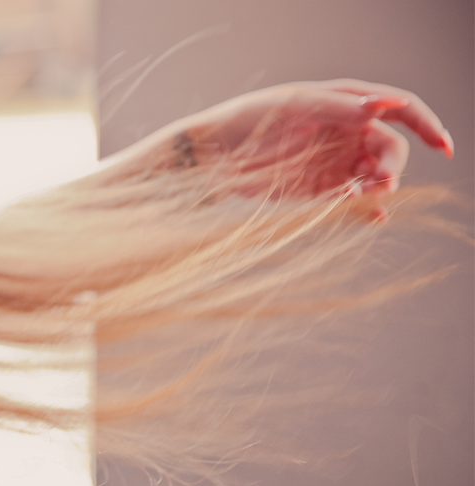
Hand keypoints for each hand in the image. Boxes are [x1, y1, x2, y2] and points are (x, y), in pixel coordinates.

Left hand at [176, 80, 451, 214]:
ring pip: (375, 178)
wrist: (208, 159)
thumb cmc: (246, 122)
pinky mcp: (319, 193)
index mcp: (344, 104)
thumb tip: (385, 104)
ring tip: (365, 197)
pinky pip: (353, 203)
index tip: (442, 146)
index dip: (425, 124)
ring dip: (379, 188)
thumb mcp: (292, 106)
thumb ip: (339, 107)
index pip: (398, 109)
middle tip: (380, 183)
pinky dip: (364, 210)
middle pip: (390, 148)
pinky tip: (369, 216)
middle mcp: (344, 134)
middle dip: (392, 165)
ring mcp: (333, 164)